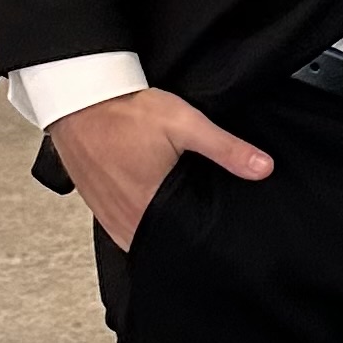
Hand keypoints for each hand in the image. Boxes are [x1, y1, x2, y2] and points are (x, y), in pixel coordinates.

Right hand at [49, 87, 271, 250]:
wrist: (79, 98)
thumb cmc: (125, 110)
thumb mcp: (184, 123)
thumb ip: (225, 148)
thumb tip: (263, 168)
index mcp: (148, 205)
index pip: (181, 243)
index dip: (201, 241)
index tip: (217, 237)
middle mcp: (125, 217)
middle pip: (161, 244)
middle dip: (181, 240)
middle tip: (201, 228)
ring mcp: (107, 214)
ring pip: (140, 239)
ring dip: (158, 234)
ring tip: (179, 222)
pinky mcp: (96, 205)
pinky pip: (122, 228)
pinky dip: (139, 225)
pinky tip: (153, 212)